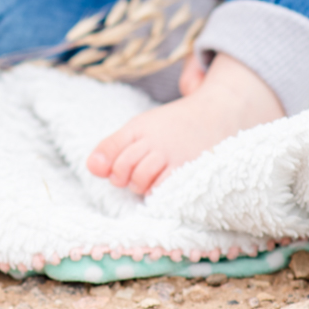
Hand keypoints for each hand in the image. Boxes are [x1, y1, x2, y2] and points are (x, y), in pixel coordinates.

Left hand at [86, 53, 283, 195]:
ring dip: (142, 187)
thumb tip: (91, 168)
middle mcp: (156, 142)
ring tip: (153, 179)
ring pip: (142, 183)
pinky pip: (166, 191)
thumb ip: (112, 147)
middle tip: (138, 173)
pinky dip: (160, 194)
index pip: (110, 155)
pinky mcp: (192, 171)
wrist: (217, 115)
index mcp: (140, 129)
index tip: (121, 168)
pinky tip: (165, 188)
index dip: (111, 168)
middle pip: (123, 171)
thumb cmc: (172, 126)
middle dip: (125, 178)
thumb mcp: (138, 129)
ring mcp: (174, 158)